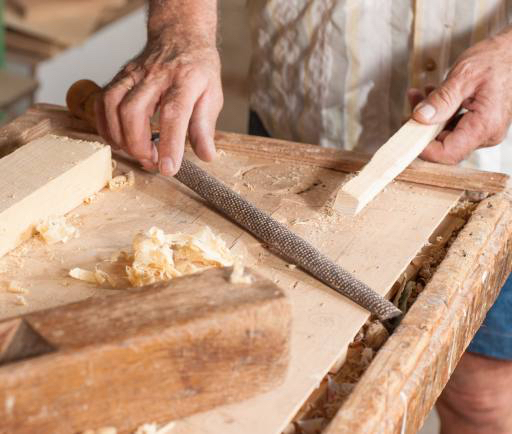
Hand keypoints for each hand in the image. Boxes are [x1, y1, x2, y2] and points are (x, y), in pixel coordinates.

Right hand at [95, 41, 222, 175]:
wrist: (179, 34)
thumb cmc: (197, 69)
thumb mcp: (212, 95)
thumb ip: (205, 127)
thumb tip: (207, 155)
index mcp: (184, 81)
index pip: (173, 114)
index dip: (169, 144)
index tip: (168, 168)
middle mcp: (155, 76)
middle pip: (134, 111)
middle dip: (138, 145)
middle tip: (152, 161)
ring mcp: (133, 74)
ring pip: (113, 106)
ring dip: (120, 138)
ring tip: (137, 153)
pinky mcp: (118, 77)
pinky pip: (102, 103)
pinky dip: (106, 126)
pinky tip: (119, 139)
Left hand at [411, 28, 511, 163]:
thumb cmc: (496, 60)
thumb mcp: (463, 76)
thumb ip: (441, 100)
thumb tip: (420, 118)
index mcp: (484, 126)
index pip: (449, 154)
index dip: (425, 149)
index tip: (408, 133)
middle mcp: (486, 134)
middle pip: (445, 145)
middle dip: (423, 127)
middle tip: (410, 108)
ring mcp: (483, 131)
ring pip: (446, 134)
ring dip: (429, 117)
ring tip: (419, 95)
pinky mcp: (479, 124)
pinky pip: (454, 125)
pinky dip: (440, 112)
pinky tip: (431, 95)